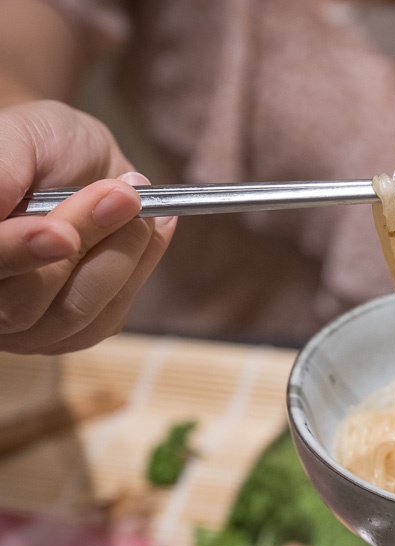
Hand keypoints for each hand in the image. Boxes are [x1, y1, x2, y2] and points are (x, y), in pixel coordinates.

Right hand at [0, 100, 176, 353]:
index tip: (61, 233)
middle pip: (21, 303)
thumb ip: (3, 168)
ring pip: (70, 313)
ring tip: (134, 202)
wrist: (78, 158)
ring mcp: (23, 323)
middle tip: (122, 195)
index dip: (17, 252)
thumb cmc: (41, 145)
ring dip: (117, 256)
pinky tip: (149, 229)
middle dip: (81, 241)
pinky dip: (136, 270)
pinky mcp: (71, 331)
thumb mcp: (21, 136)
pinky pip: (105, 317)